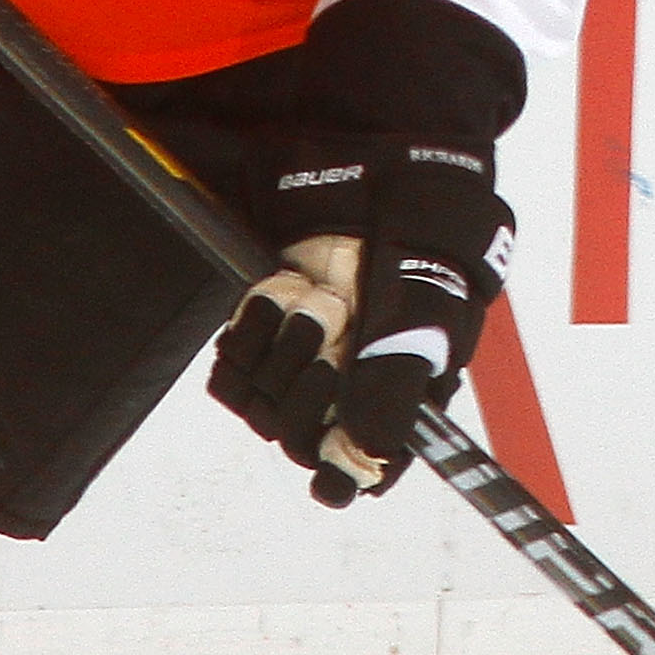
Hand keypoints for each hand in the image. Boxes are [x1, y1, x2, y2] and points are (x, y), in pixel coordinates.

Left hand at [208, 137, 512, 505]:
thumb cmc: (416, 250)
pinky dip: (247, 334)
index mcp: (395, 402)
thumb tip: (366, 457)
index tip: (328, 464)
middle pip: (298, 439)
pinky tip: (274, 294)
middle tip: (333, 325)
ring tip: (312, 297)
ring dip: (279, 351)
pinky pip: (232, 371)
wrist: (377, 181)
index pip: (358, 473)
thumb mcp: (422, 316)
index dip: (340, 472)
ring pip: (261, 407)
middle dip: (307, 385)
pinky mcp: (261, 337)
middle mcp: (344, 393)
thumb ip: (394, 388)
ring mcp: (299, 366)